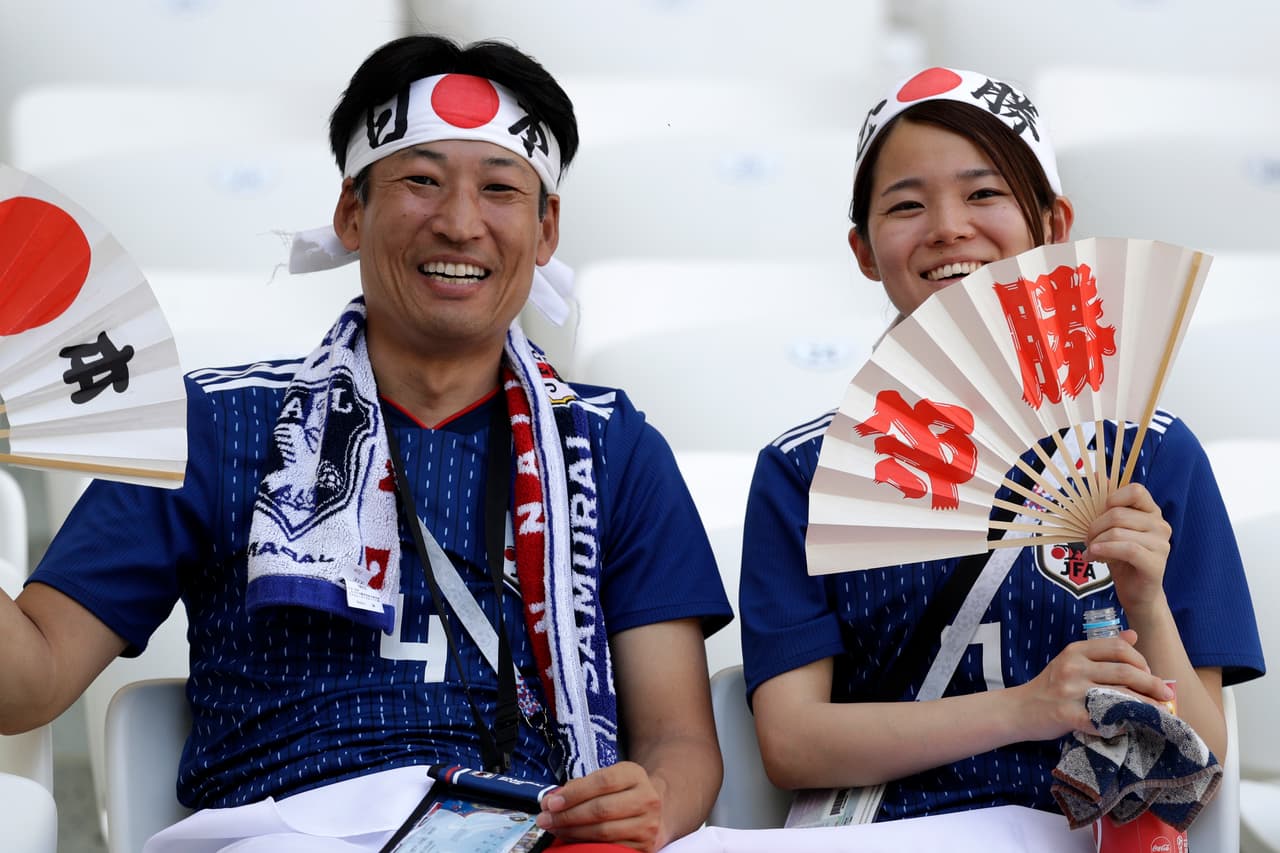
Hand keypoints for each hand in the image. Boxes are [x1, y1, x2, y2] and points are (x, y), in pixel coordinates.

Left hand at [536, 760, 664, 850]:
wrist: (654, 811)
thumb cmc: (621, 793)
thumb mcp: (607, 779)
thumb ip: (581, 786)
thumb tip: (552, 801)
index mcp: (634, 775)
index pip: (602, 782)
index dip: (574, 793)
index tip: (551, 803)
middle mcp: (646, 798)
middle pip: (601, 809)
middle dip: (567, 816)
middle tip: (545, 819)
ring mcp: (648, 824)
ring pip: (603, 832)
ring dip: (572, 832)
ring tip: (554, 829)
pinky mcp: (645, 846)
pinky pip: (610, 848)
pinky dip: (586, 845)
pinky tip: (571, 839)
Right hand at [1013, 629, 1173, 739]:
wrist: (1020, 709)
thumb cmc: (1051, 685)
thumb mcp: (1072, 660)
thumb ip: (1102, 649)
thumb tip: (1134, 635)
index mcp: (1076, 651)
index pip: (1118, 648)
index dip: (1141, 660)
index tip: (1150, 673)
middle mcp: (1073, 667)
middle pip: (1124, 672)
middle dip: (1152, 684)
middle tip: (1167, 695)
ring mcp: (1069, 691)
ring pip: (1120, 696)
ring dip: (1145, 706)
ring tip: (1160, 713)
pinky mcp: (1067, 714)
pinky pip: (1104, 720)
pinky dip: (1122, 725)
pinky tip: (1131, 728)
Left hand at [1083, 483, 1170, 613]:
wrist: (1136, 592)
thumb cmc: (1121, 558)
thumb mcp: (1111, 529)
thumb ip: (1108, 503)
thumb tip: (1097, 474)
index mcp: (1151, 512)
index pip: (1135, 490)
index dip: (1112, 498)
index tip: (1099, 513)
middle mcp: (1160, 524)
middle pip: (1118, 514)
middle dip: (1094, 527)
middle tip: (1087, 539)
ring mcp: (1161, 544)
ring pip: (1118, 532)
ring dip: (1096, 542)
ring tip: (1090, 551)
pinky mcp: (1156, 562)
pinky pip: (1126, 548)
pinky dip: (1104, 550)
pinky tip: (1094, 557)